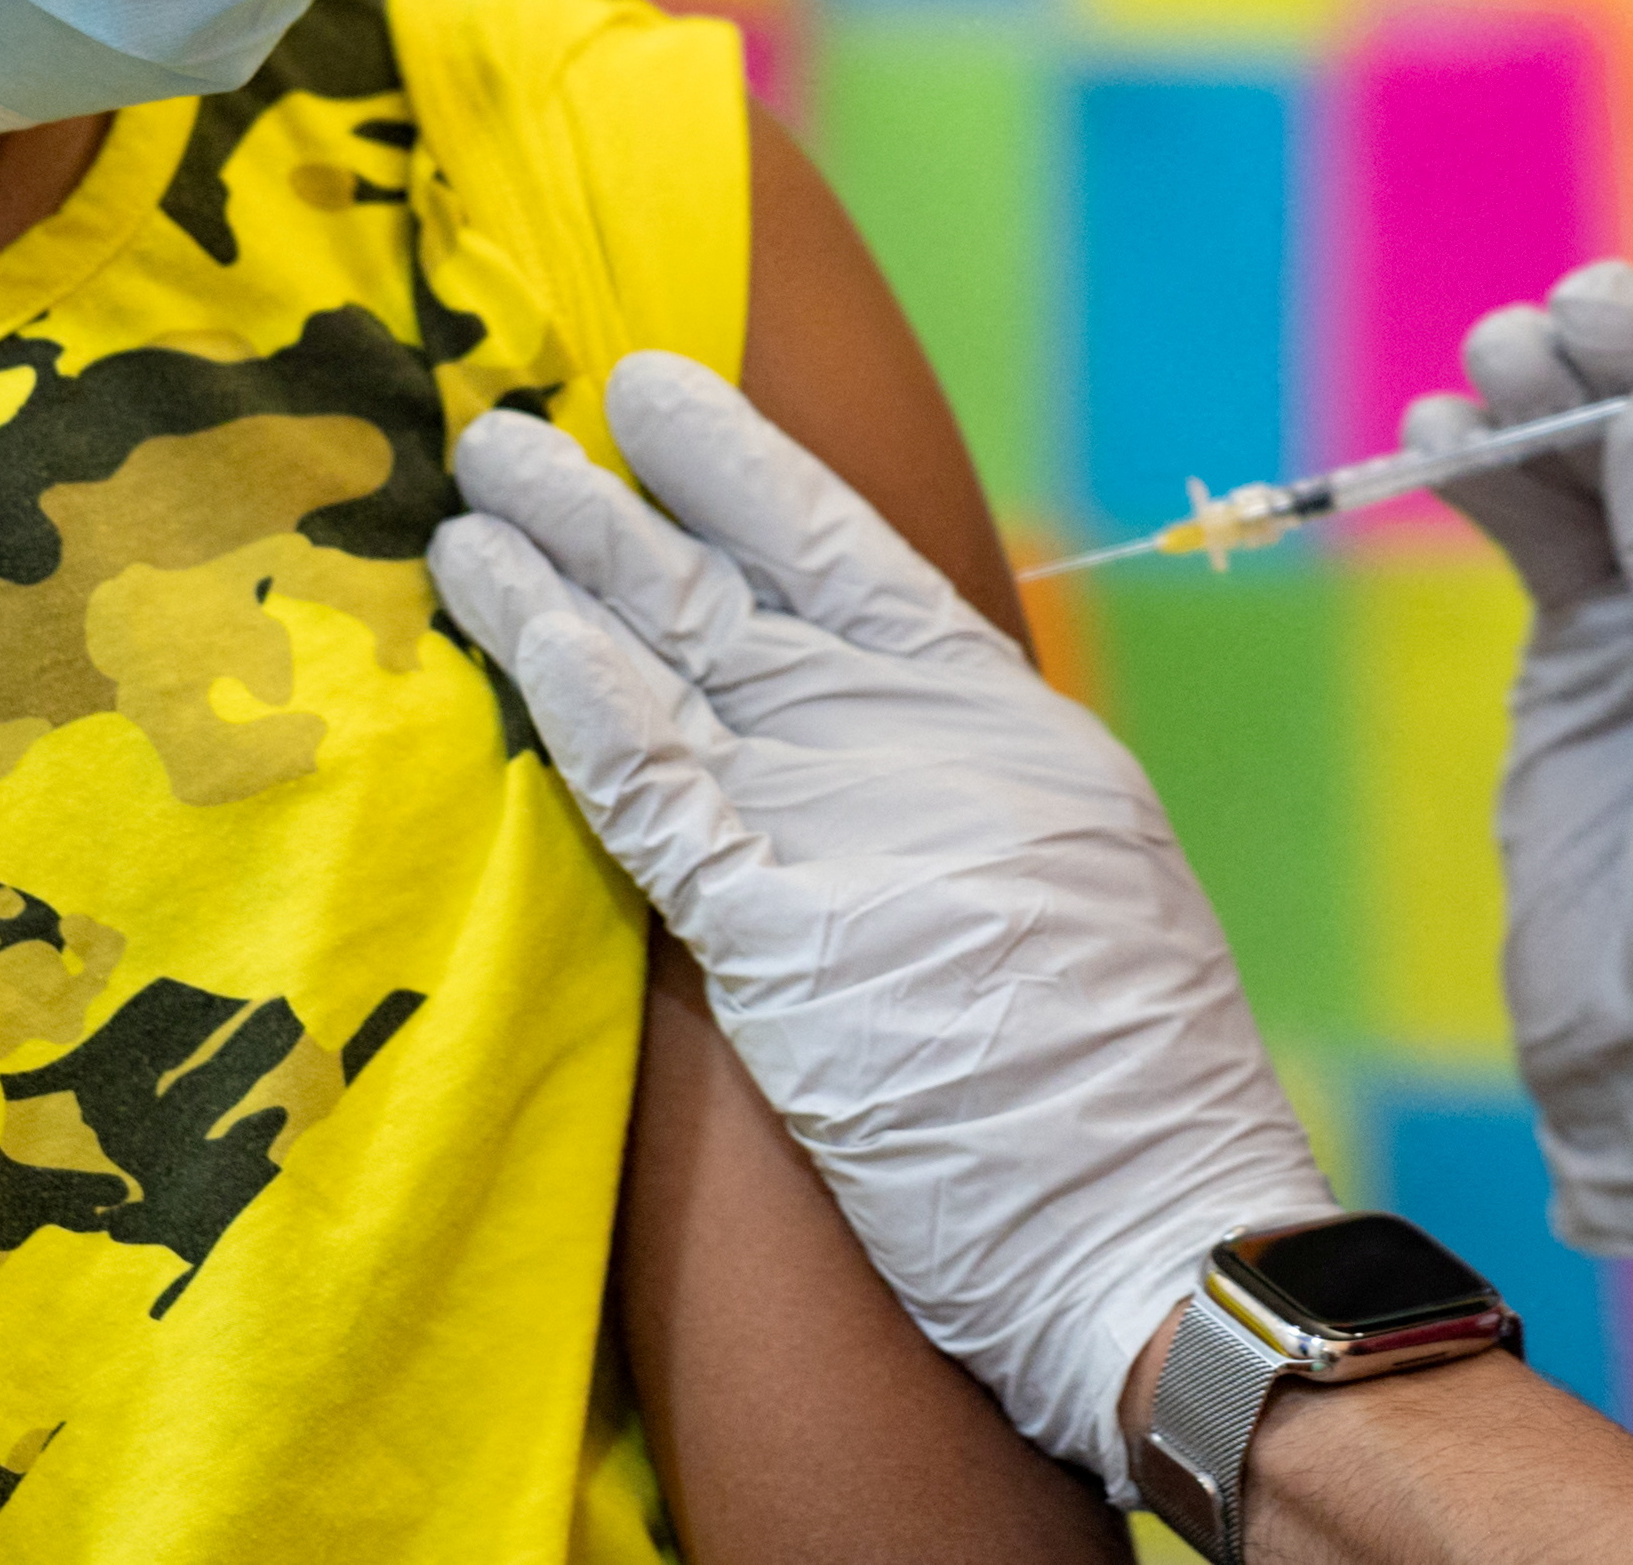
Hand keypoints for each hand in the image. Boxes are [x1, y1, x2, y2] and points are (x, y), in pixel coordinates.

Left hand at [431, 353, 1338, 1491]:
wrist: (1163, 1239)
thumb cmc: (1116, 1104)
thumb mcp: (1064, 895)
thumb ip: (952, 816)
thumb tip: (850, 772)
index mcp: (1009, 728)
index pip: (854, 561)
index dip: (747, 472)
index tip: (657, 393)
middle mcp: (935, 748)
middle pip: (742, 591)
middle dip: (616, 501)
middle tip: (506, 424)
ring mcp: (865, 832)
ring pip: (682, 663)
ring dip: (563, 574)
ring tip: (469, 500)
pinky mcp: (792, 940)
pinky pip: (660, 797)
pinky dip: (584, 709)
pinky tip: (522, 636)